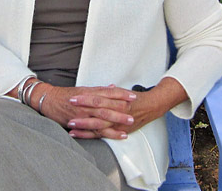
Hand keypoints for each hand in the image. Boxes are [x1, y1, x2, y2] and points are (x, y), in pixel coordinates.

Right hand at [39, 84, 136, 139]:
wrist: (48, 101)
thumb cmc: (65, 95)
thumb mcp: (83, 90)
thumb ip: (98, 90)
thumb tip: (112, 87)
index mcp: (89, 93)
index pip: (108, 92)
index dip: (121, 94)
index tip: (132, 96)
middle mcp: (87, 102)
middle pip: (107, 105)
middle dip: (122, 107)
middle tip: (134, 109)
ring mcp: (83, 113)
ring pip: (102, 117)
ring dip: (117, 120)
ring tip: (129, 123)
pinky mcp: (79, 124)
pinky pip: (95, 130)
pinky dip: (107, 133)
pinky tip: (118, 135)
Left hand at [66, 78, 187, 138]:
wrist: (152, 106)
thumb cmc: (136, 99)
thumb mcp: (123, 92)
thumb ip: (111, 91)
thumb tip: (104, 86)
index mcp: (116, 99)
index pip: (98, 98)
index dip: (85, 98)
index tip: (73, 97)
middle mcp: (117, 111)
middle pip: (97, 110)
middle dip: (82, 110)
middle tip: (68, 108)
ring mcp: (117, 122)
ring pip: (98, 124)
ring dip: (83, 125)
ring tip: (70, 124)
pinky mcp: (118, 131)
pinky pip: (102, 134)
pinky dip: (89, 135)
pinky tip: (77, 135)